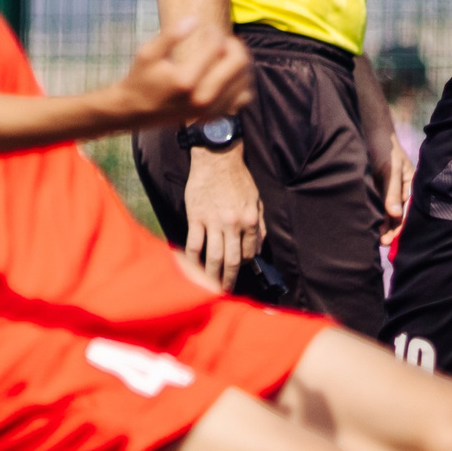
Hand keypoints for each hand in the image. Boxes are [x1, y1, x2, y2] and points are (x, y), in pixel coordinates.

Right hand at [110, 18, 254, 130]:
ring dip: (239, 62)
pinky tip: (227, 74)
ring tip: (225, 55)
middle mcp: (202, 97)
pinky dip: (241, 83)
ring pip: (245, 79)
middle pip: (239, 62)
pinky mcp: (214, 116)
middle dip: (233, 44)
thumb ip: (171, 35)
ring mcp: (210, 109)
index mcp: (186, 79)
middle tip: (221, 40)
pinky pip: (243, 98)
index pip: (217, 46)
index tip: (206, 29)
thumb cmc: (141, 78)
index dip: (215, 32)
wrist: (136, 111)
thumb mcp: (148, 52)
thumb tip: (195, 19)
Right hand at [184, 145, 264, 289]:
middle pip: (232, 261)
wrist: (217, 159)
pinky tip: (192, 268)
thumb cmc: (238, 178)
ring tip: (210, 287)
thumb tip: (258, 247)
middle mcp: (233, 224)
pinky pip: (194, 244)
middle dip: (229, 279)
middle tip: (225, 291)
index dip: (245, 264)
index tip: (240, 270)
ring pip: (213, 256)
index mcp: (250, 220)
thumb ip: (259, 224)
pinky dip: (193, 259)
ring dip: (212, 275)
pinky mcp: (196, 217)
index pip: (249, 252)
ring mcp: (213, 222)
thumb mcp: (256, 200)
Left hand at [380, 144, 415, 249]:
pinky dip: (381, 219)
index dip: (402, 226)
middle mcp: (405, 192)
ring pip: (392, 215)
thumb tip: (394, 214)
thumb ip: (392, 192)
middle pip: (401, 216)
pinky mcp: (384, 193)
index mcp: (413, 187)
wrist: (376, 139)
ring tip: (380, 241)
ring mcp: (395, 193)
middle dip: (394, 230)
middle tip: (384, 243)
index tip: (393, 239)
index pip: (409, 212)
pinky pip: (384, 209)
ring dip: (387, 227)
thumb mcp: (391, 171)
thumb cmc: (387, 152)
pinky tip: (376, 229)